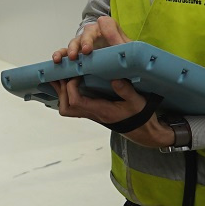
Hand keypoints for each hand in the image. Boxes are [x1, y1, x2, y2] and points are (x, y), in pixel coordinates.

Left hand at [50, 77, 174, 147]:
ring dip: (62, 94)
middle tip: (65, 75)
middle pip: (66, 108)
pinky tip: (70, 84)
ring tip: (64, 78)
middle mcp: (93, 114)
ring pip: (67, 109)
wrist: (143, 130)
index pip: (76, 102)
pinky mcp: (92, 112)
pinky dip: (67, 96)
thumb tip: (115, 79)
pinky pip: (73, 107)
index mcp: (101, 111)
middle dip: (61, 91)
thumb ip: (127, 91)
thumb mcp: (137, 102)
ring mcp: (91, 114)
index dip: (71, 88)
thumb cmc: (140, 117)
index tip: (77, 75)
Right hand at [52, 16, 131, 62]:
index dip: (108, 32)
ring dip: (72, 48)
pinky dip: (61, 54)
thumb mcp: (126, 47)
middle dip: (86, 41)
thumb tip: (122, 49)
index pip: (106, 23)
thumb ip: (124, 46)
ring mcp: (83, 42)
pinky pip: (65, 51)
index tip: (112, 43)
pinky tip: (57, 60)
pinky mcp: (76, 52)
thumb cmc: (121, 51)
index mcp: (108, 28)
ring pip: (75, 41)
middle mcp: (94, 32)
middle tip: (86, 51)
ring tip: (72, 57)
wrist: (117, 60)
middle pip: (88, 32)